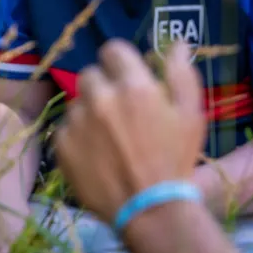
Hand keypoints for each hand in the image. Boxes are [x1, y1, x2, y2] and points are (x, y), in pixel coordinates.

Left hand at [54, 39, 205, 222]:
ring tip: (111, 139)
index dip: (120, 62)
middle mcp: (100, 98)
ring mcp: (77, 121)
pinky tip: (98, 154)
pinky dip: (78, 136)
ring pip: (77, 102)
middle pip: (91, 74)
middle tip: (121, 113)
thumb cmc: (177, 160)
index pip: (113, 50)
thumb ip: (181, 74)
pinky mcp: (61, 144)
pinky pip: (66, 128)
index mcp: (133, 87)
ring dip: (90, 112)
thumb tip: (178, 43)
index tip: (127, 78)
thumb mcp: (191, 115)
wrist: (151, 210)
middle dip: (105, 87)